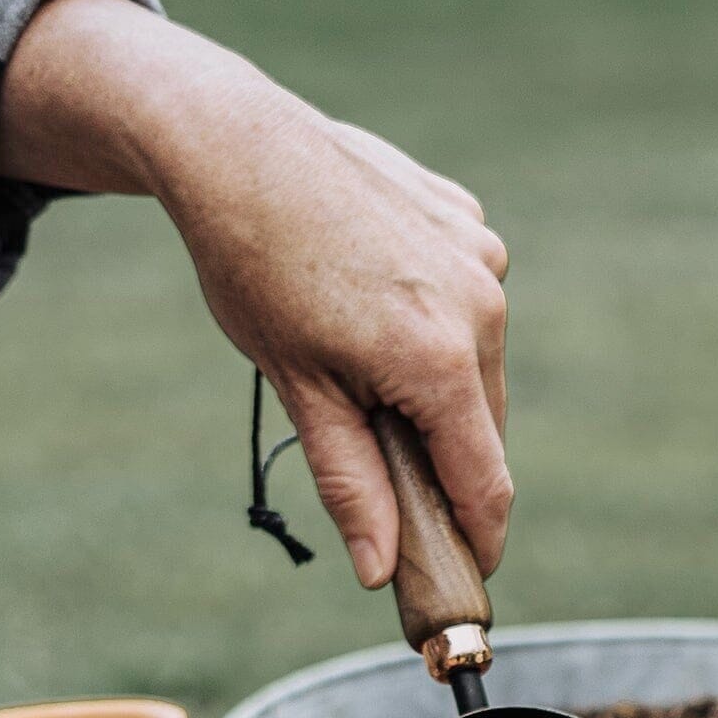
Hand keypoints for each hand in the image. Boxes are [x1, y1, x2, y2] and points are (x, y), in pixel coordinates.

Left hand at [0, 0, 511, 587]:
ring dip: (436, 385)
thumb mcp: (300, 391)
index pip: (485, 483)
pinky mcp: (468, 221)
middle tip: (383, 467)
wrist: (233, 144)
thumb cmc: (255, 269)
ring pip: (477, 364)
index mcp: (440, 359)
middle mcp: (480, 305)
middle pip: (482, 427)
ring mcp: (481, 255)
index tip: (468, 573)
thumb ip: (352, 487)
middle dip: (443, 459)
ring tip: (358, 355)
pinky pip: (466, 300)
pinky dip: (433, 321)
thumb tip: (378, 572)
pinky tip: (372, 294)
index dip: (478, 539)